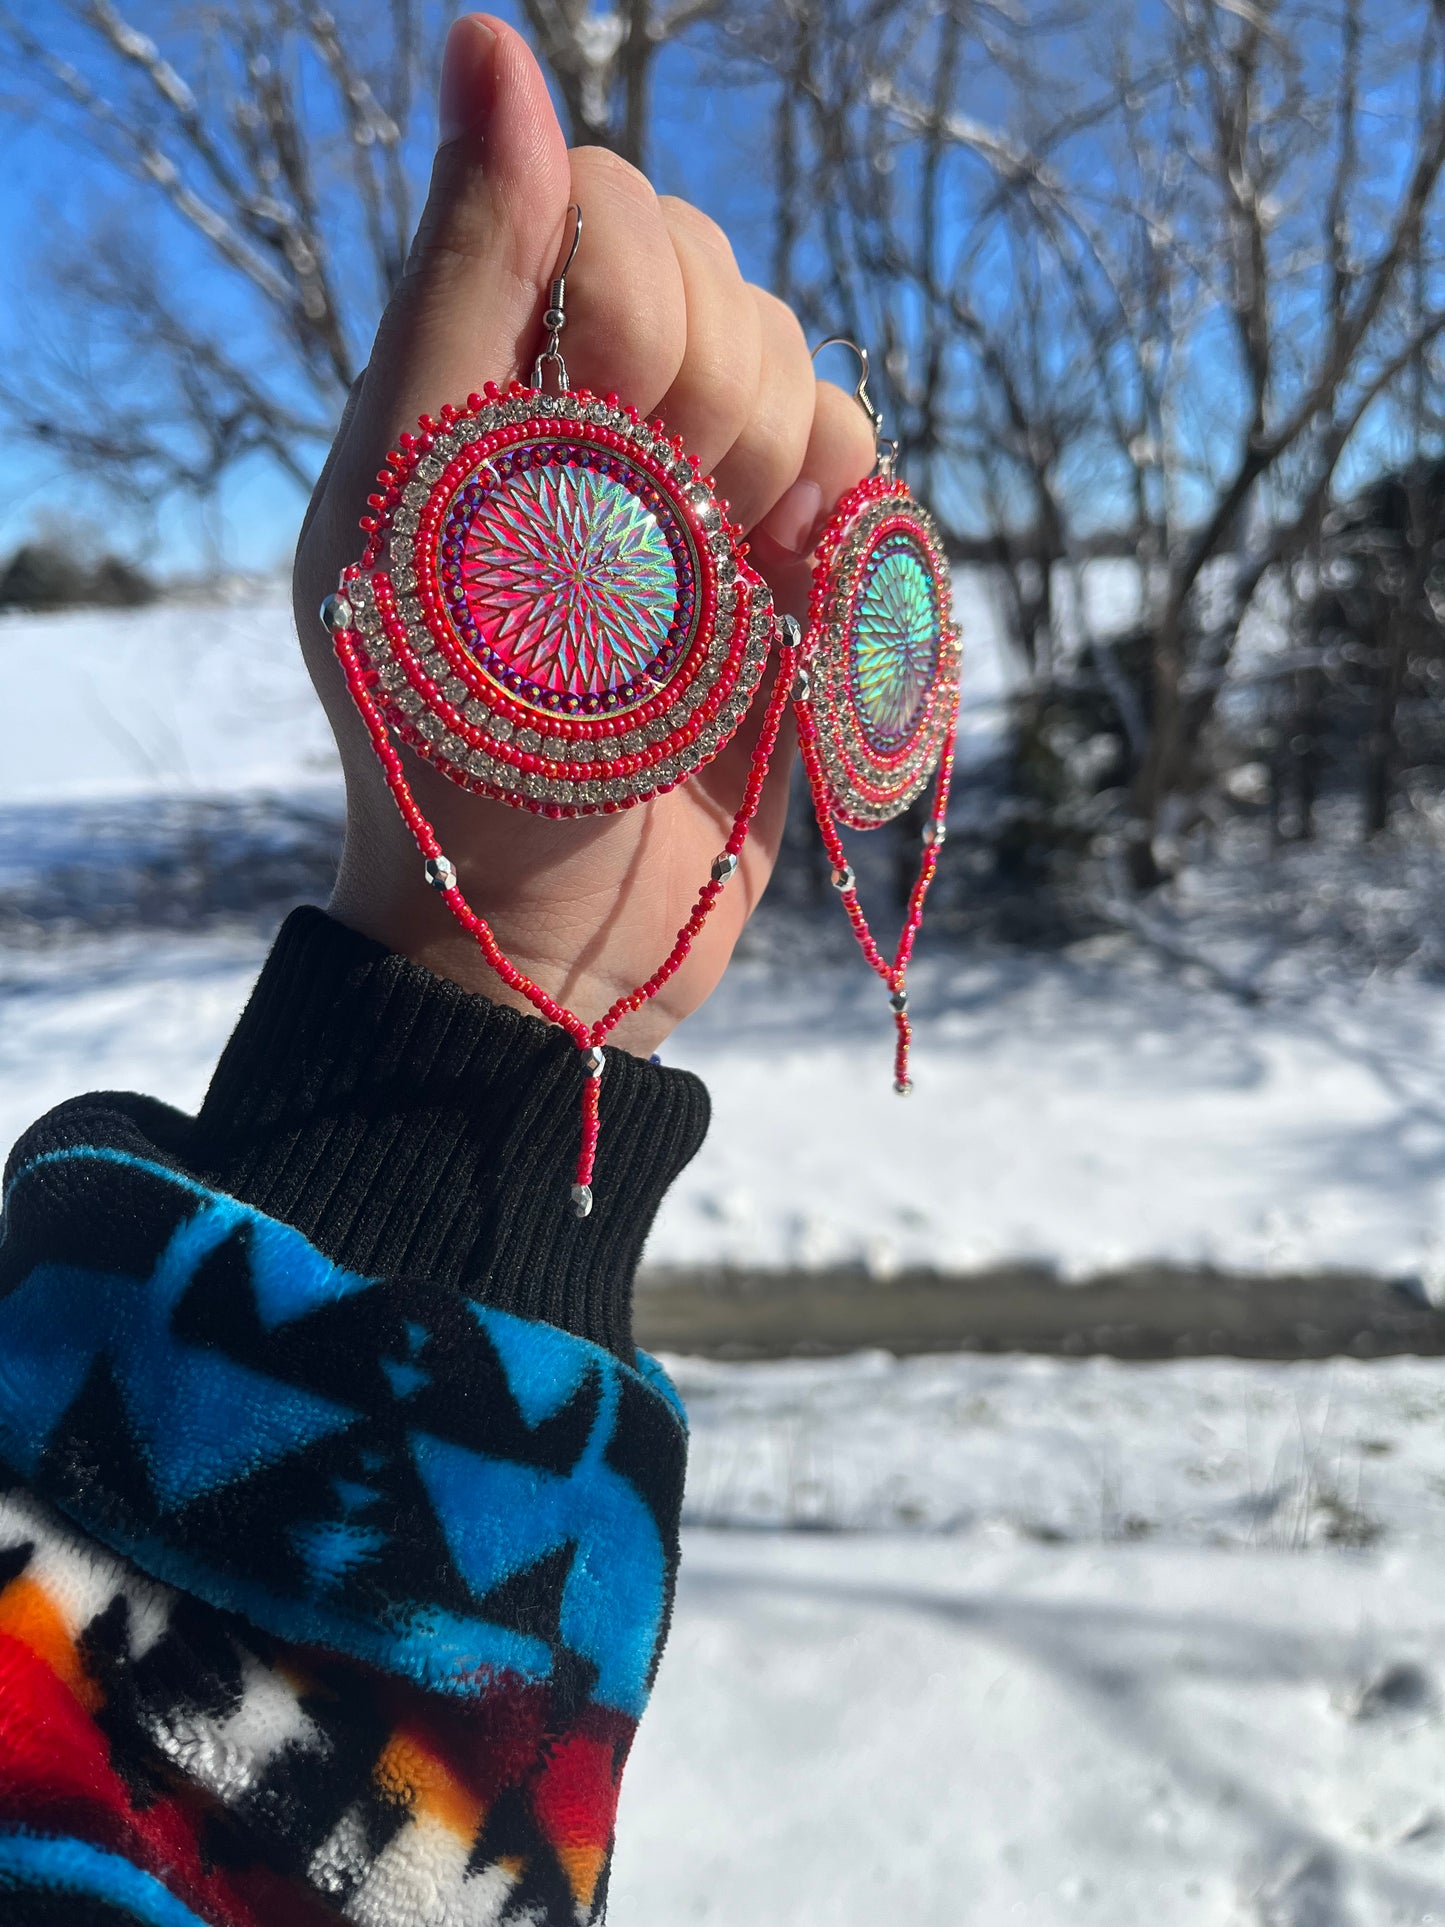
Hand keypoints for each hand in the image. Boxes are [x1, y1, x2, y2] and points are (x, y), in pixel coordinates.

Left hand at [293, 14, 872, 1053]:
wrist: (556, 942)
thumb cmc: (461, 756)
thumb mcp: (421, 516)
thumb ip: (462, 286)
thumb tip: (484, 40)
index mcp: (484, 381)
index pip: (606, 208)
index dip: (642, 299)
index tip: (618, 433)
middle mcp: (591, 415)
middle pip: (719, 284)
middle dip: (718, 406)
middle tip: (666, 544)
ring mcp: (694, 495)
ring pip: (801, 373)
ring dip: (779, 477)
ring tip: (720, 602)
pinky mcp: (780, 573)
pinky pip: (862, 472)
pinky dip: (844, 531)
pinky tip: (790, 614)